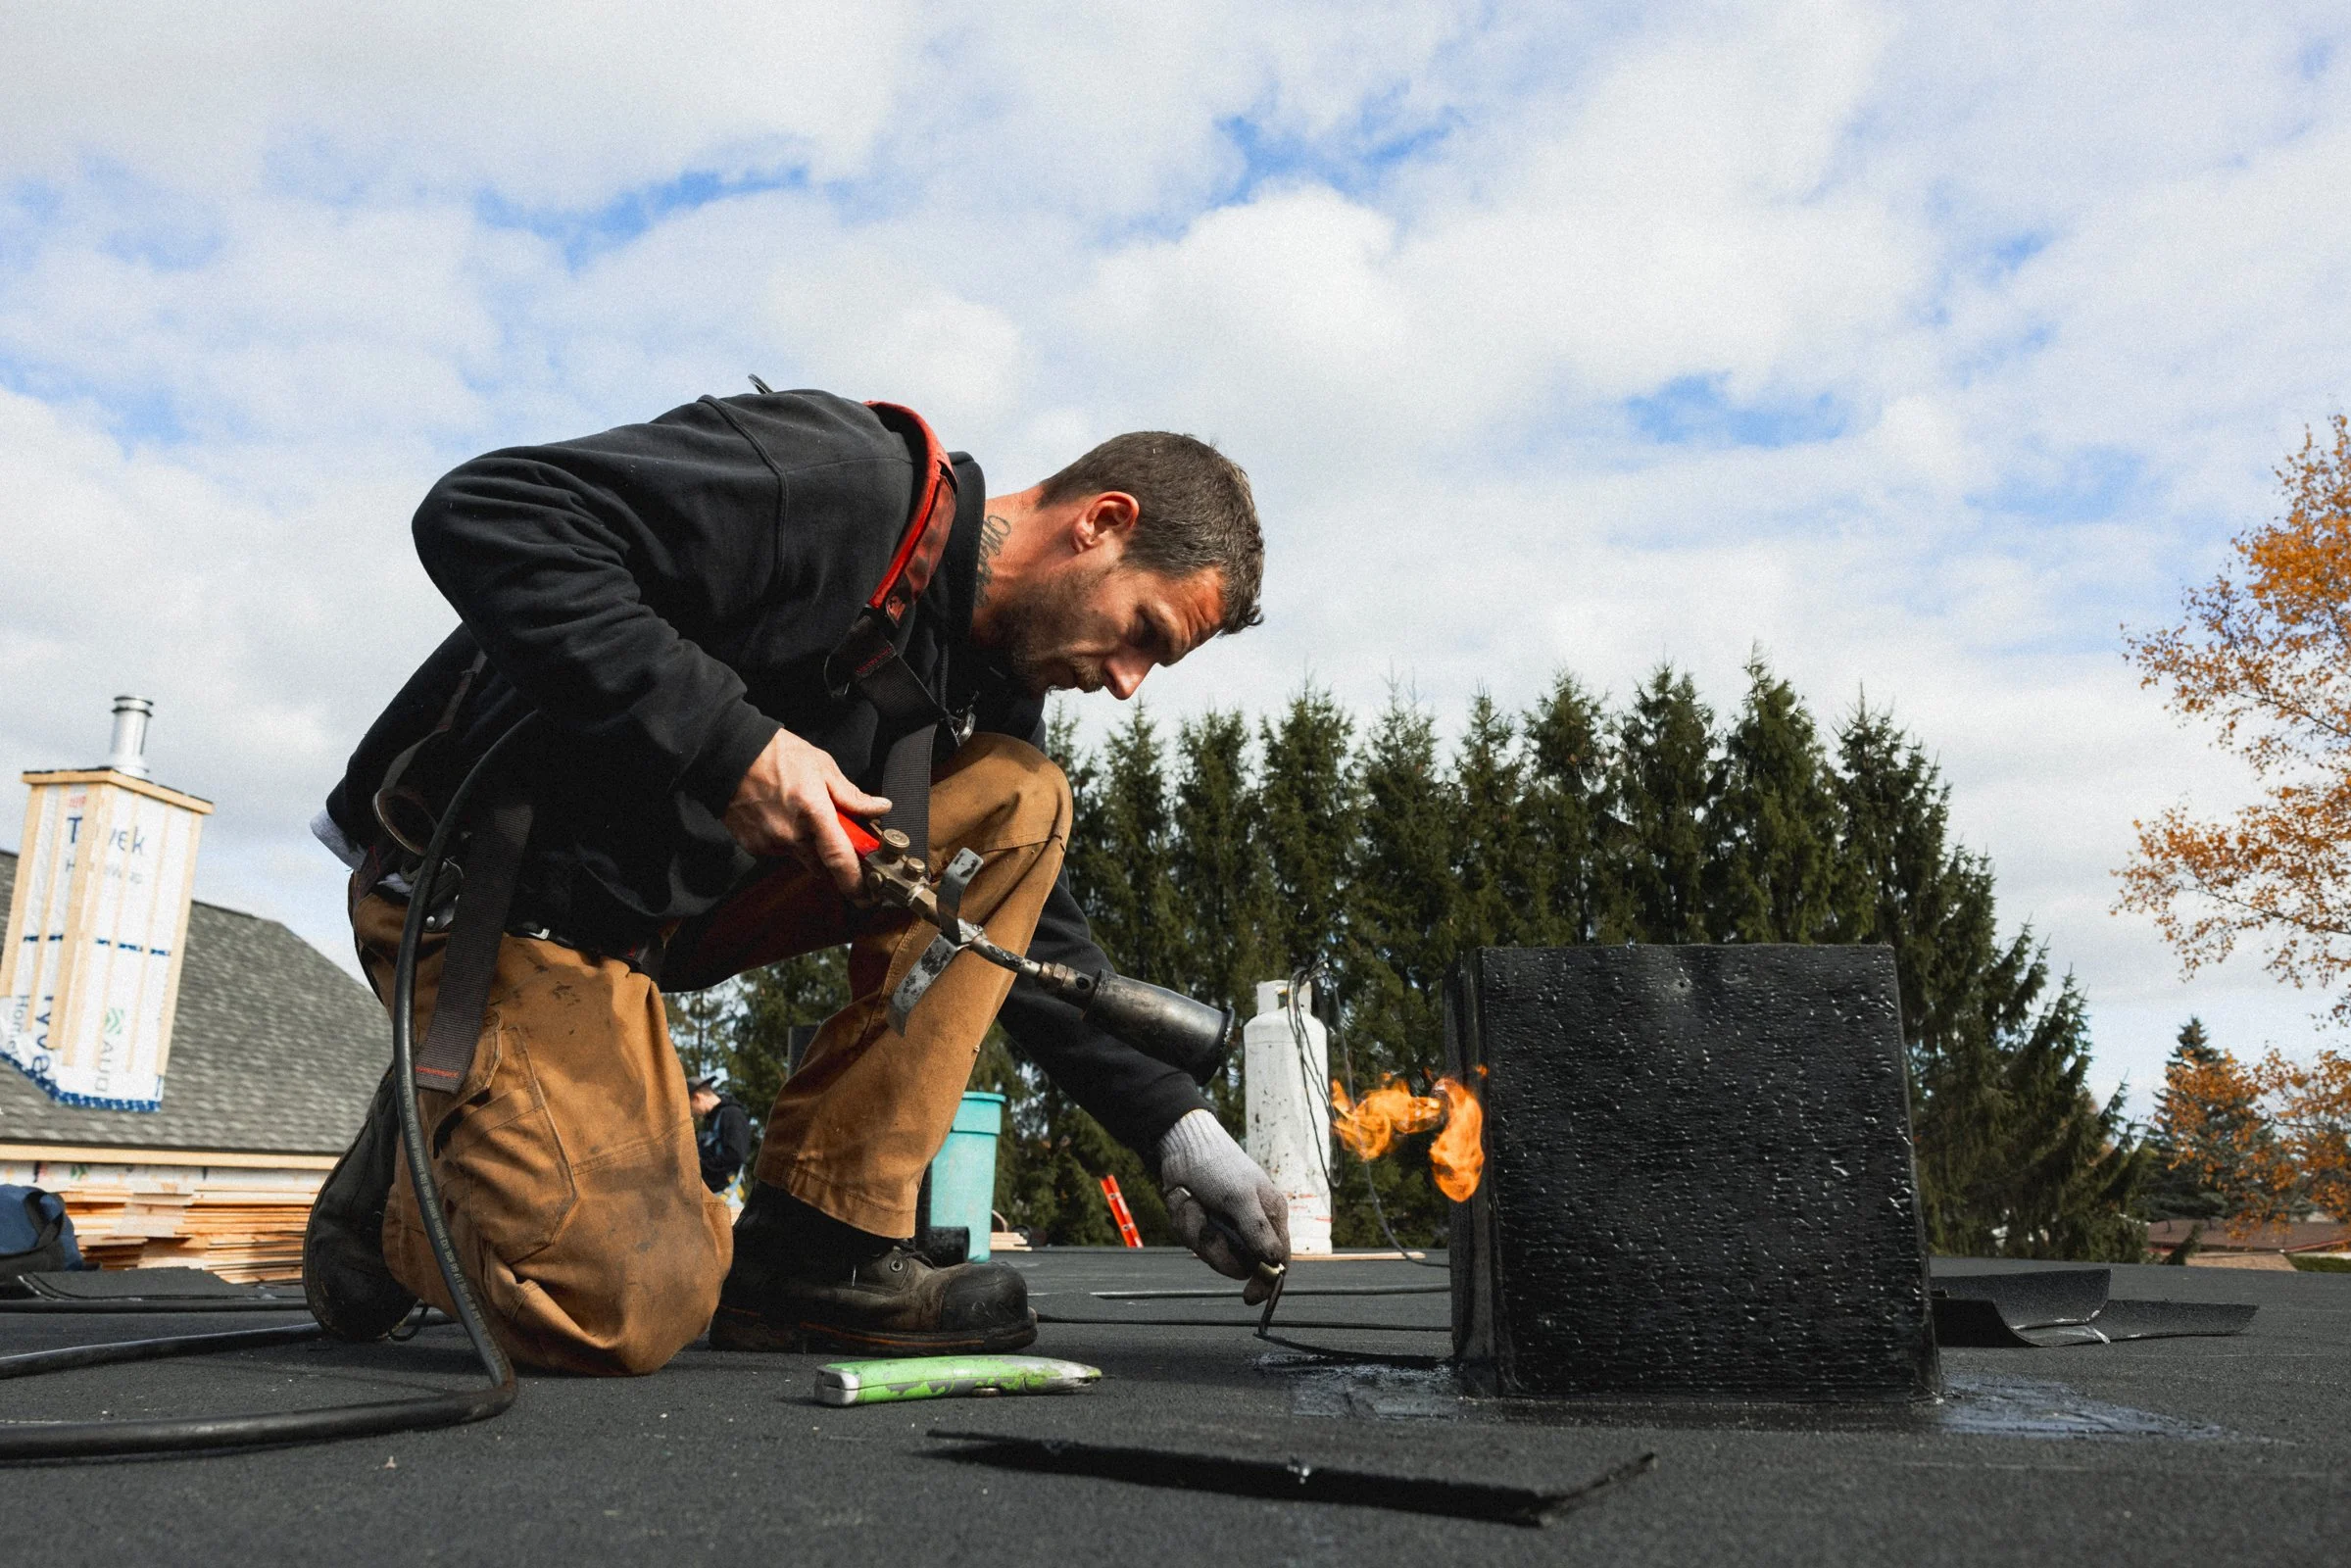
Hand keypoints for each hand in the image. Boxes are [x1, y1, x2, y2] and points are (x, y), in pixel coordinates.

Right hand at [722, 729, 891, 897]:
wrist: (728, 755)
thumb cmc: (774, 754)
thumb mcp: (821, 766)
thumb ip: (851, 795)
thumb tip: (879, 807)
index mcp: (813, 812)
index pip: (839, 858)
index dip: (855, 882)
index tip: (867, 895)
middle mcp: (791, 834)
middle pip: (823, 865)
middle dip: (834, 860)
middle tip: (837, 839)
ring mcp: (770, 843)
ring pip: (802, 858)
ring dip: (810, 847)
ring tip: (802, 814)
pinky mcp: (754, 846)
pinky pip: (781, 852)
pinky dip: (788, 841)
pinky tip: (783, 817)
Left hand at [1154, 1109, 1288, 1279]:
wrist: (1183, 1147)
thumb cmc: (1220, 1165)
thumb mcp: (1241, 1197)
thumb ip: (1257, 1230)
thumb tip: (1274, 1262)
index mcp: (1271, 1216)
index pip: (1278, 1261)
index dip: (1266, 1281)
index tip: (1250, 1296)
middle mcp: (1252, 1227)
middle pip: (1240, 1264)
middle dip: (1219, 1248)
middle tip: (1209, 1222)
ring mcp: (1226, 1228)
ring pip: (1214, 1254)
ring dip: (1200, 1232)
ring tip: (1197, 1205)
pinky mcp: (1205, 1226)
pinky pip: (1196, 1242)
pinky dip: (1189, 1224)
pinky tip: (1189, 1204)